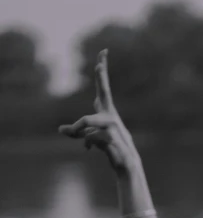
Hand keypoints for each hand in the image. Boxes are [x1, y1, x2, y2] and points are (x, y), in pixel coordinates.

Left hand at [58, 49, 139, 174]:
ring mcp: (113, 126)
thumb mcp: (90, 138)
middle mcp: (112, 115)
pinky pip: (89, 137)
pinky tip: (89, 149)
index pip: (104, 88)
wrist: (126, 164)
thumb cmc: (110, 148)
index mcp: (108, 112)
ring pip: (87, 121)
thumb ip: (76, 132)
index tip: (103, 52)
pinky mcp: (112, 138)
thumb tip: (60, 129)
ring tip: (70, 133)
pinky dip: (86, 143)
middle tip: (99, 64)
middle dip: (102, 78)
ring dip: (77, 129)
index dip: (103, 71)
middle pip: (105, 93)